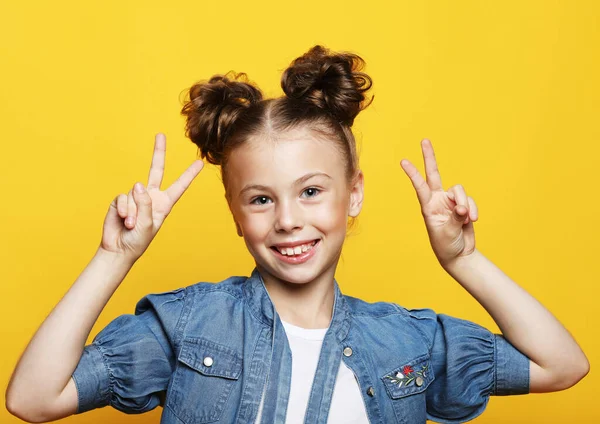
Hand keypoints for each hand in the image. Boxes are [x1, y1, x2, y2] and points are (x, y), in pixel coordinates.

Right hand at [99, 133, 203, 262]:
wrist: (118, 249)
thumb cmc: (138, 241)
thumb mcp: (148, 224)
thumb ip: (145, 203)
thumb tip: (138, 183)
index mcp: (164, 204)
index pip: (179, 186)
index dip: (189, 175)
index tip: (200, 163)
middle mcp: (150, 197)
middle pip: (156, 170)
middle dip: (158, 152)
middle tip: (160, 135)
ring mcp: (135, 197)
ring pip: (135, 192)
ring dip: (133, 211)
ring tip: (131, 225)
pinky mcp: (120, 200)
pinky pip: (123, 198)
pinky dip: (123, 210)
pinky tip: (123, 220)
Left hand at [400, 139, 478, 267]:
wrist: (459, 254)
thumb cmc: (446, 245)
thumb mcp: (447, 232)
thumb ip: (455, 217)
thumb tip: (463, 207)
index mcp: (428, 206)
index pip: (420, 186)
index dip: (413, 173)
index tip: (403, 161)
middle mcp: (438, 200)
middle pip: (434, 174)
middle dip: (430, 157)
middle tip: (424, 140)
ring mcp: (451, 201)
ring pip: (459, 191)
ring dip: (464, 204)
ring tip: (465, 219)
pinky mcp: (463, 205)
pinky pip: (470, 201)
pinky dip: (472, 209)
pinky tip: (471, 221)